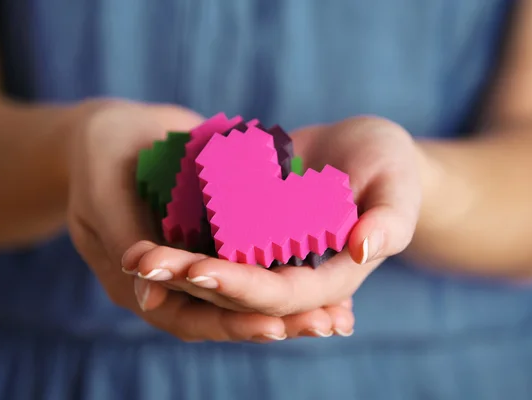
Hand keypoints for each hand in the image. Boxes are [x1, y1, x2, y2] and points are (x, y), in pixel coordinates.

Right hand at [67, 100, 352, 340]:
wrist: (118, 128)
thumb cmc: (100, 155)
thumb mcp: (103, 194)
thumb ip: (122, 237)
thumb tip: (144, 282)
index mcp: (138, 282)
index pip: (187, 316)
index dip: (230, 322)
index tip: (275, 326)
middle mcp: (175, 279)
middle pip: (228, 311)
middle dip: (278, 321)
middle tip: (326, 325)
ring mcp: (202, 256)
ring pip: (250, 288)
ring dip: (294, 304)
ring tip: (339, 314)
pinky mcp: (224, 233)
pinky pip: (260, 253)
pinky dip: (292, 262)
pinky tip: (334, 260)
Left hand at [127, 116, 421, 317]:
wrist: (364, 150)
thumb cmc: (391, 165)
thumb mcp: (399, 184)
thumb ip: (390, 220)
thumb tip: (362, 248)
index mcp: (329, 279)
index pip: (281, 295)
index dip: (240, 287)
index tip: (199, 271)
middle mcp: (292, 274)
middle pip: (237, 289)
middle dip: (190, 280)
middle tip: (142, 264)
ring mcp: (267, 253)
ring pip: (216, 268)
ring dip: (175, 266)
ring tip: (132, 255)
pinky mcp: (249, 228)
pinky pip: (212, 239)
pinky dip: (180, 239)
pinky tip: (143, 230)